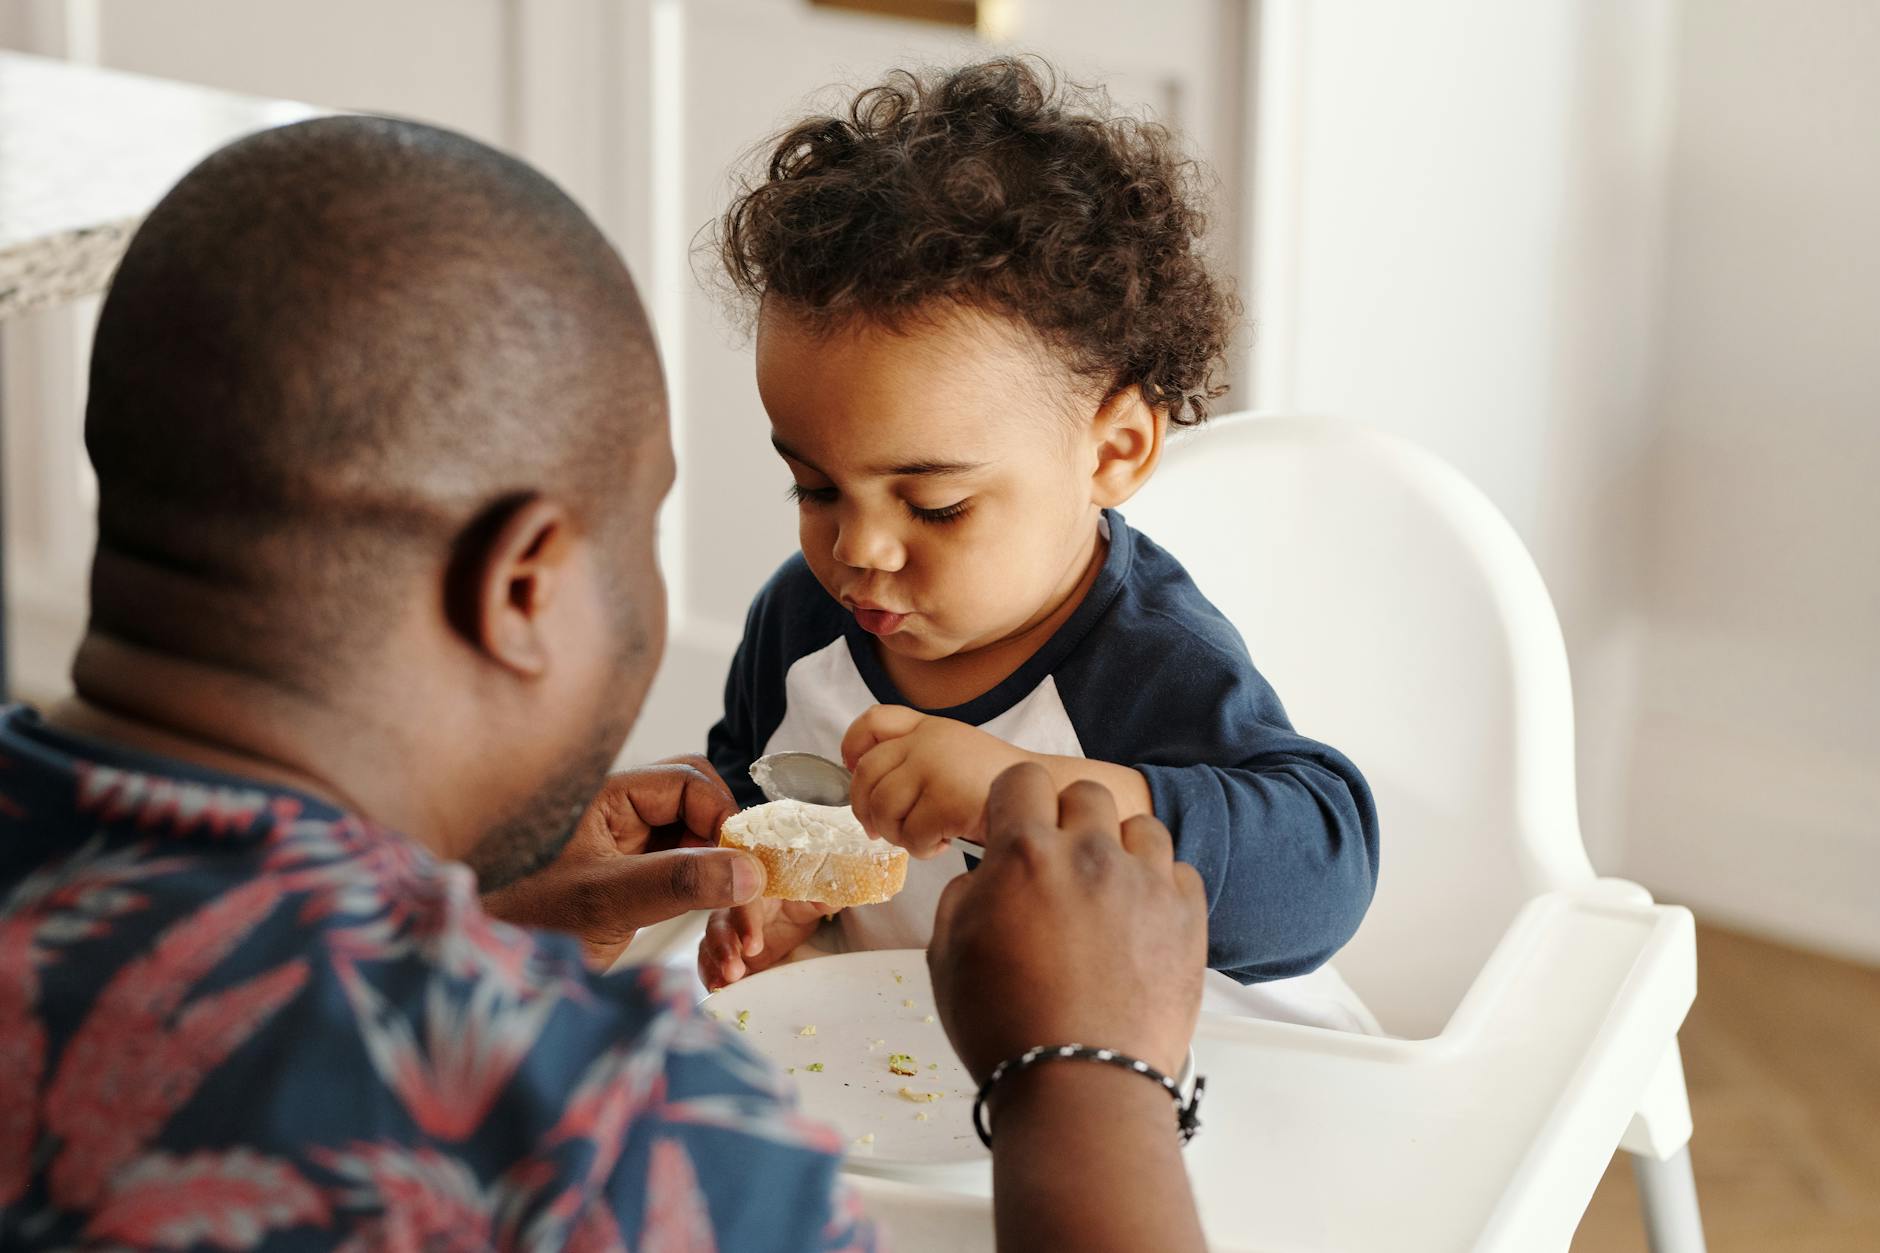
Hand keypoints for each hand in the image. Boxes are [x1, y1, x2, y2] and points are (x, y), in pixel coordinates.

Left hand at [482, 756, 764, 967]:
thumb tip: (750, 871)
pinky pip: (691, 879)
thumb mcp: (607, 901)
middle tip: (749, 899)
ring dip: (729, 886)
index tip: (746, 870)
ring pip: (703, 846)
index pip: (691, 783)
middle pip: (703, 807)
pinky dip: (712, 907)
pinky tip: (723, 943)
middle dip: (732, 850)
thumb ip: (679, 880)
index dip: (724, 821)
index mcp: (609, 797)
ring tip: (742, 938)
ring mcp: (632, 849)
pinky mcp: (638, 883)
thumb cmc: (524, 926)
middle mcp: (624, 815)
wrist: (485, 974)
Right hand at [697, 896, 830, 989]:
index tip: (753, 947)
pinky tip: (717, 989)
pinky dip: (710, 974)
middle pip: (721, 923)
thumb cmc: (797, 904)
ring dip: (714, 964)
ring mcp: (726, 931)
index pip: (746, 901)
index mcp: (756, 890)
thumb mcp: (811, 902)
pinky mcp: (724, 952)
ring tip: (722, 984)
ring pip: (710, 943)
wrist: (790, 919)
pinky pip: (709, 962)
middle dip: (724, 948)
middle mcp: (734, 908)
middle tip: (734, 971)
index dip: (746, 922)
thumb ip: (820, 900)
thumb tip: (831, 899)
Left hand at [842, 705, 1028, 857]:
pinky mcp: (946, 799)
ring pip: (882, 807)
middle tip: (879, 829)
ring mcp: (936, 767)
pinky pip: (910, 834)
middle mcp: (928, 741)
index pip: (874, 721)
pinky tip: (942, 843)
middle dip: (865, 809)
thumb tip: (867, 792)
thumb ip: (917, 757)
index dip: (852, 746)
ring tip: (920, 837)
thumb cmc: (997, 785)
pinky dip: (921, 849)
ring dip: (895, 833)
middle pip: (866, 774)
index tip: (852, 769)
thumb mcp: (956, 753)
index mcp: (930, 727)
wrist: (1046, 796)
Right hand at [927, 763, 1205, 1081]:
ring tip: (1106, 891)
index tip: (1017, 823)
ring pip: (1141, 826)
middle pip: (1087, 793)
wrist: (1081, 1084)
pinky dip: (1159, 886)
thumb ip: (963, 895)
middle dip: (1069, 819)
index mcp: (1025, 854)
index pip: (1023, 779)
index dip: (1015, 801)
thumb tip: (983, 876)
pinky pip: (1178, 871)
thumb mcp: (946, 956)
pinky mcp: (1187, 916)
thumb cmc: (1007, 1028)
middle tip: (1060, 863)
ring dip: (1120, 847)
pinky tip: (1138, 921)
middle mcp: (1089, 854)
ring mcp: (1145, 882)